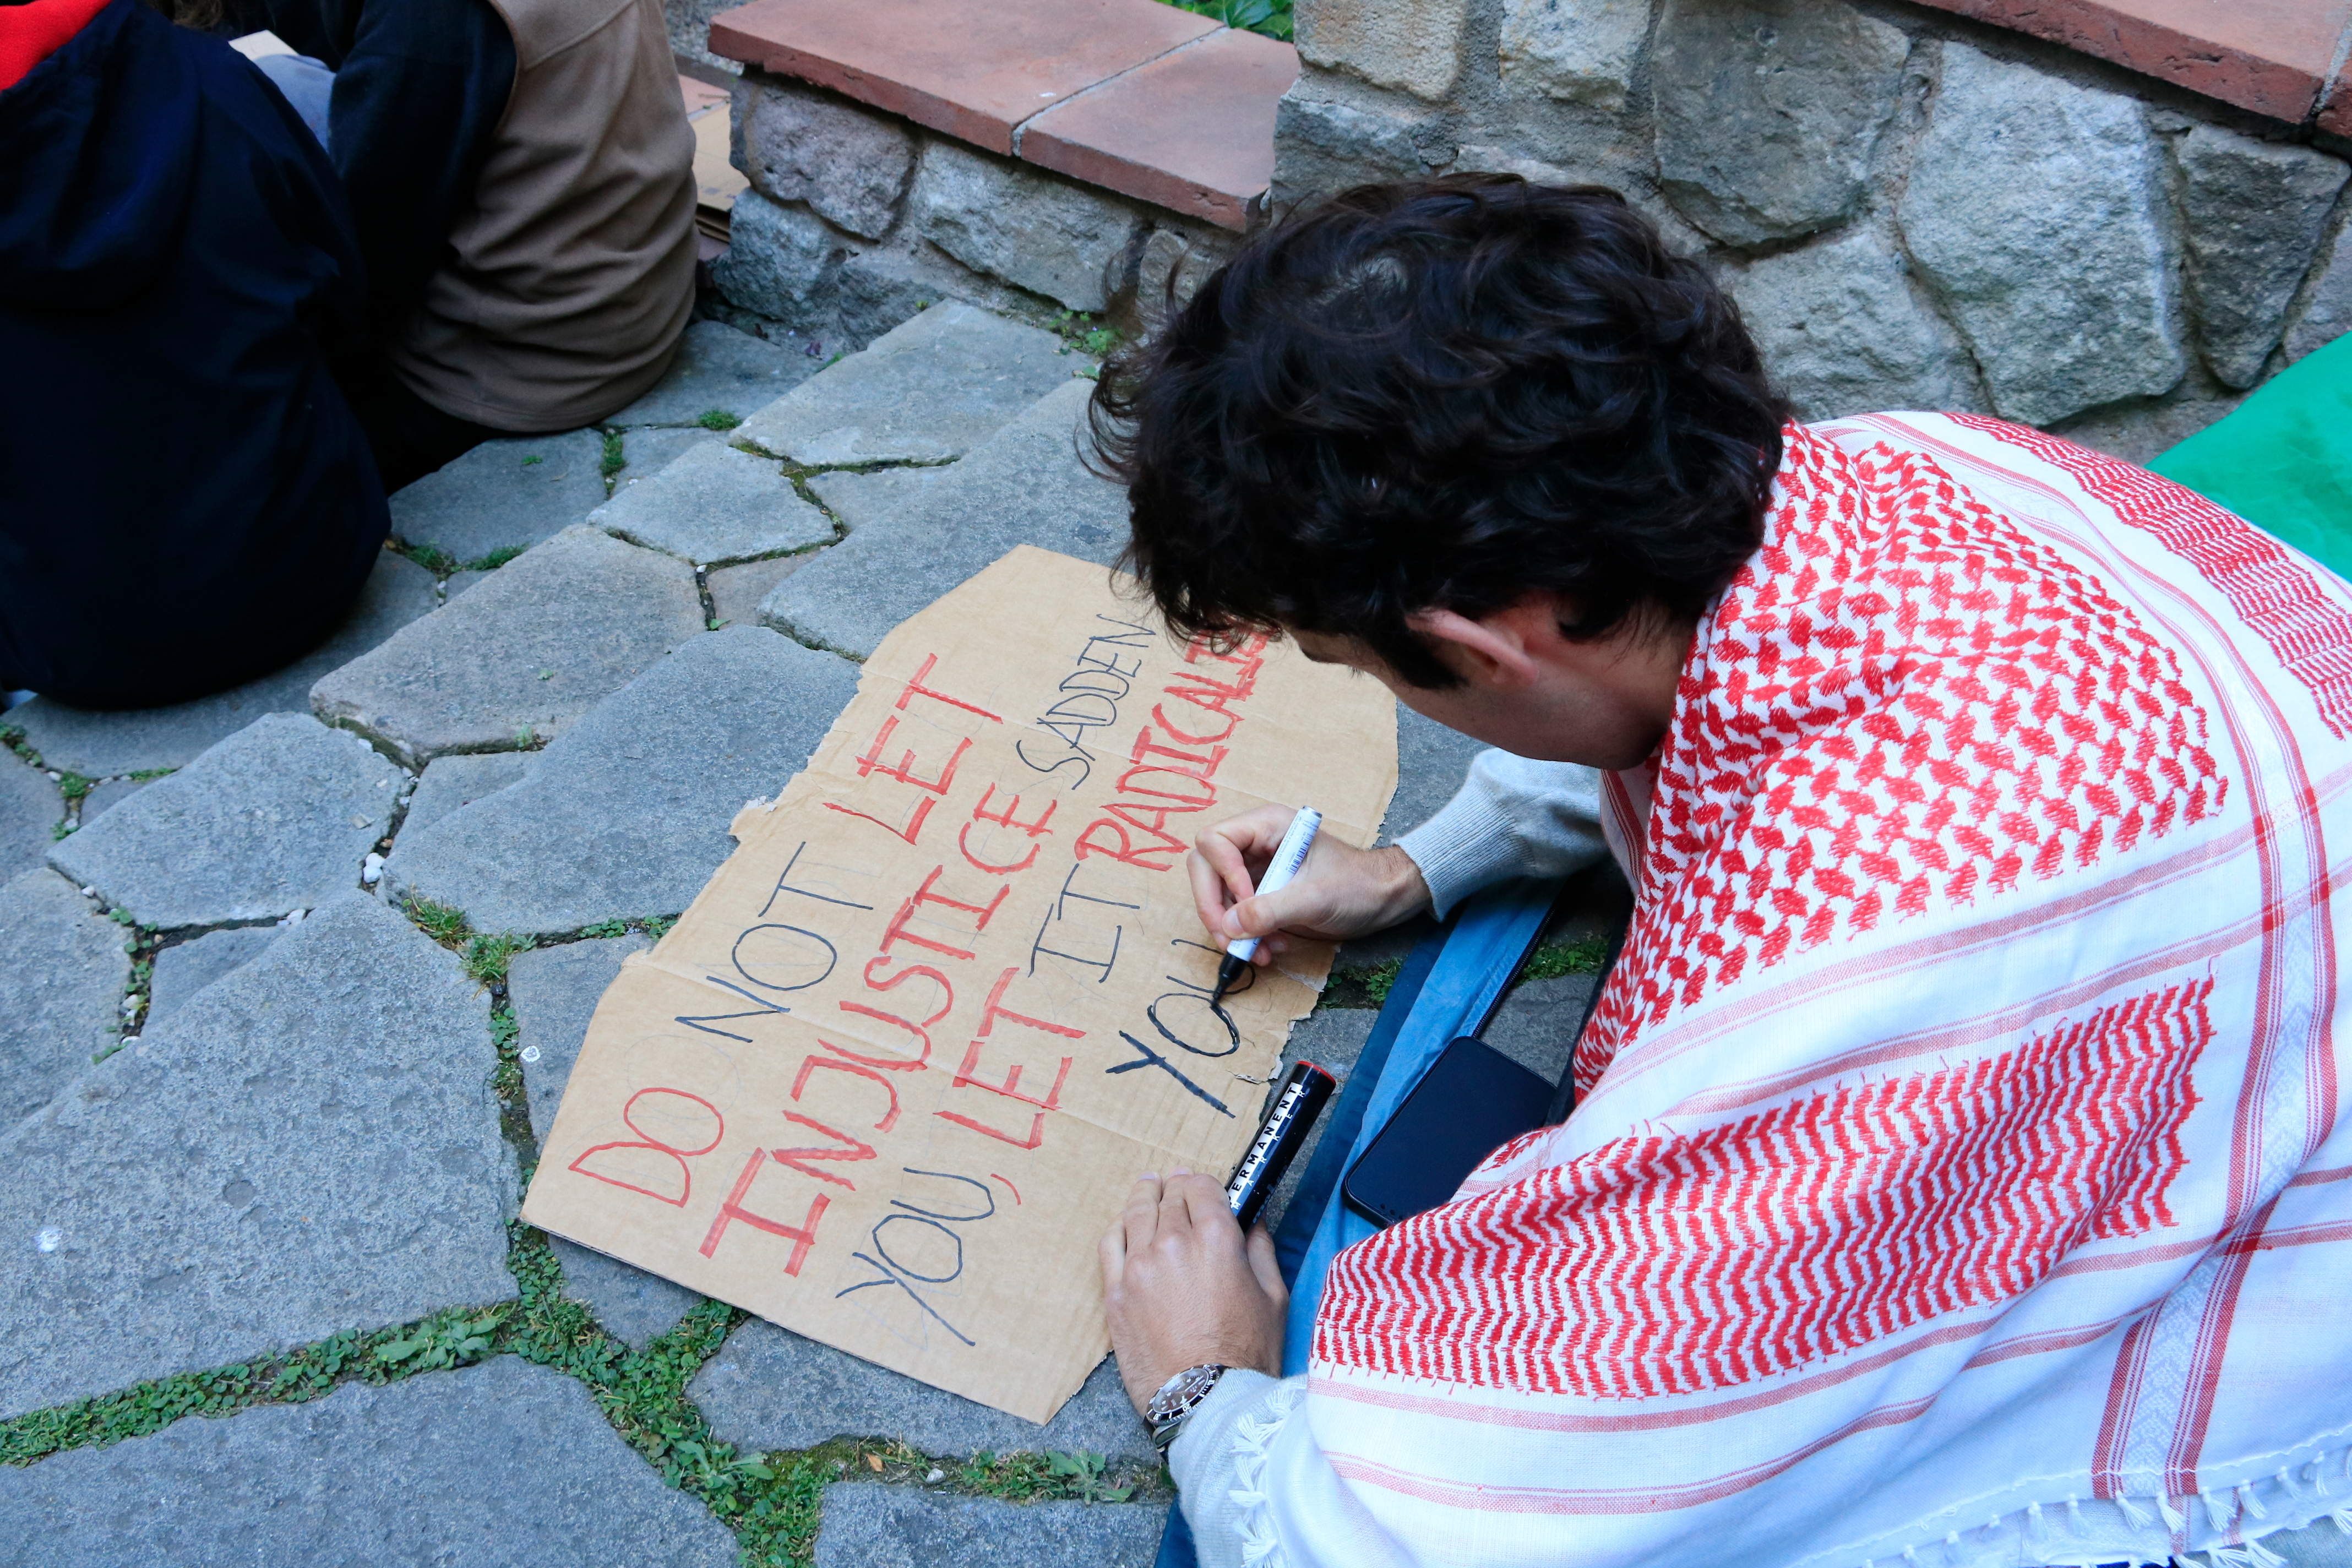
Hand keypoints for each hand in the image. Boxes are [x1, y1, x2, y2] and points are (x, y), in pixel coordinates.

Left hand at [1100, 1171, 1286, 1414]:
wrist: (1205, 1401)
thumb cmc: (1245, 1355)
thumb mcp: (1274, 1297)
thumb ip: (1261, 1251)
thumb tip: (1253, 1224)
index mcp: (1216, 1239)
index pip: (1202, 1186)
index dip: (1204, 1184)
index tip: (1205, 1189)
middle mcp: (1173, 1243)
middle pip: (1170, 1196)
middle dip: (1177, 1188)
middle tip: (1177, 1186)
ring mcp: (1139, 1267)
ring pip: (1136, 1212)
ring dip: (1145, 1196)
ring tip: (1148, 1188)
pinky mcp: (1115, 1293)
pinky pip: (1109, 1244)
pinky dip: (1118, 1227)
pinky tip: (1124, 1224)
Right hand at [1189, 806, 1430, 968]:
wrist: (1383, 899)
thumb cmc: (1358, 884)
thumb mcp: (1315, 898)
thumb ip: (1271, 910)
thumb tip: (1229, 925)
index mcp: (1267, 826)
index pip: (1215, 841)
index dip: (1222, 874)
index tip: (1246, 902)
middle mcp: (1254, 844)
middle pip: (1206, 870)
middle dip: (1215, 909)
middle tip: (1231, 940)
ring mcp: (1255, 870)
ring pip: (1216, 897)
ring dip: (1231, 929)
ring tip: (1260, 952)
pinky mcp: (1261, 895)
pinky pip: (1235, 915)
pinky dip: (1245, 936)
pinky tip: (1269, 949)